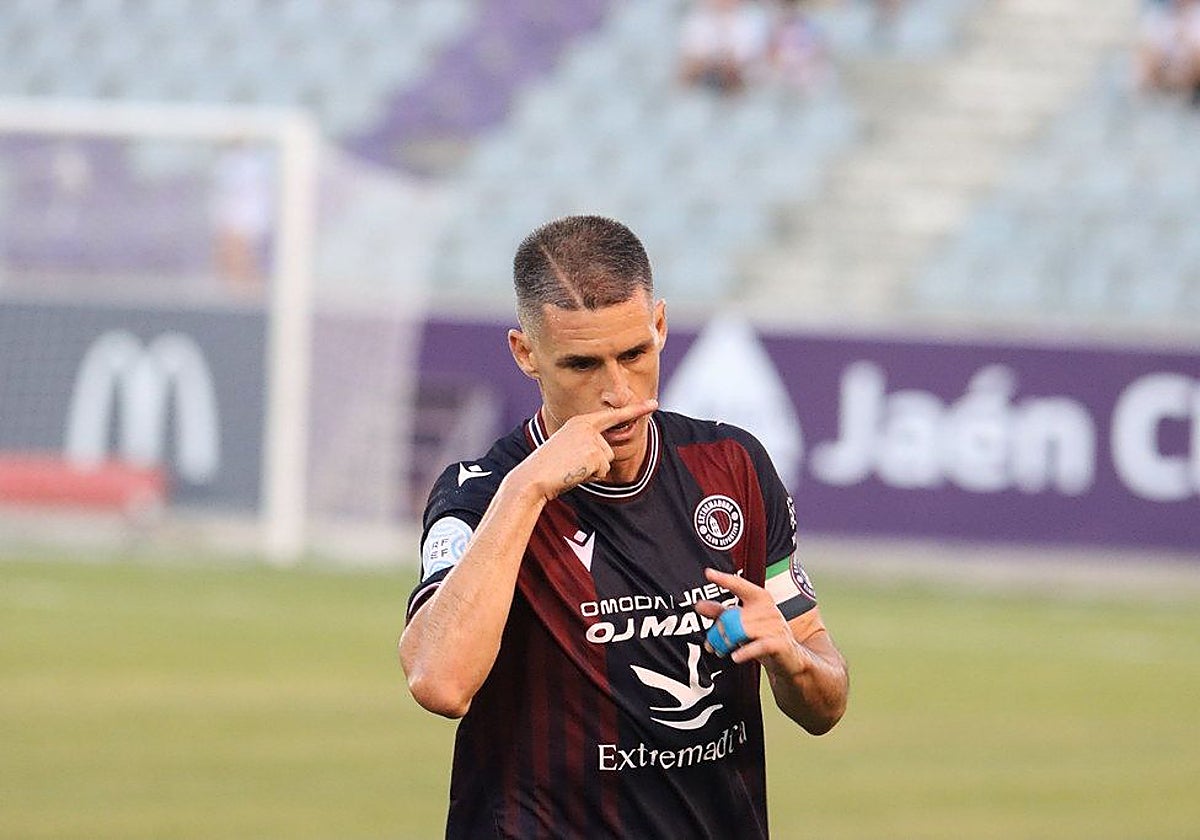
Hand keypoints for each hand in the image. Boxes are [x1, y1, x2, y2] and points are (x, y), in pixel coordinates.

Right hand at [519, 399, 657, 500]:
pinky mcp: (594, 454)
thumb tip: (603, 459)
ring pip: (606, 462)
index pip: (612, 415)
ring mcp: (592, 439)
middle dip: (594, 464)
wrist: (535, 476)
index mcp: (580, 422)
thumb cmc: (549, 467)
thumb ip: (586, 446)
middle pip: (608, 450)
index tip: (654, 403)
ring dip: (592, 471)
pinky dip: (590, 477)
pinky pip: (602, 472)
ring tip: (571, 468)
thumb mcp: (567, 449)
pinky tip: (574, 472)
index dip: (636, 409)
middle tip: (570, 465)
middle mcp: (587, 427)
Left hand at [693, 568, 801, 674]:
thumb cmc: (764, 637)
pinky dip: (745, 652)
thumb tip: (699, 605)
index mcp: (759, 599)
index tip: (708, 573)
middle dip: (718, 631)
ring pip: (742, 631)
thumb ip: (720, 614)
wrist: (791, 660)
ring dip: (727, 643)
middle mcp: (767, 609)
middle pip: (733, 616)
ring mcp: (775, 626)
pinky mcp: (780, 644)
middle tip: (710, 643)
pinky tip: (735, 656)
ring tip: (720, 650)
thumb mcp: (741, 624)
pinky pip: (758, 646)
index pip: (739, 586)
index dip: (724, 579)